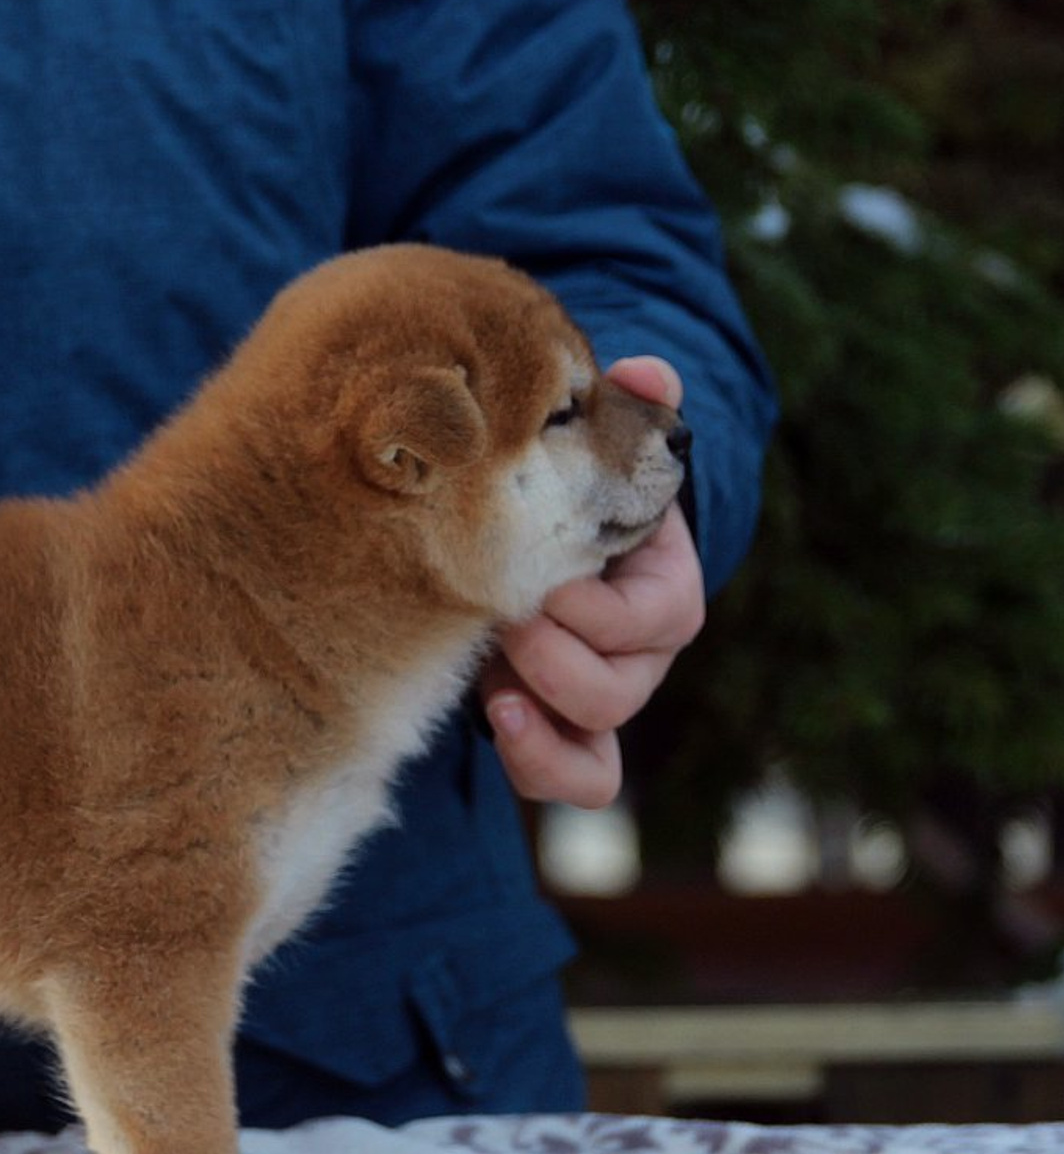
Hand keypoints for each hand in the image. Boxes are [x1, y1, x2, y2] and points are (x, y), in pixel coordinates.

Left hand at [480, 356, 703, 808]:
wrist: (532, 544)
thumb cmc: (568, 495)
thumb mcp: (595, 450)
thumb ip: (623, 411)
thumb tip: (646, 372)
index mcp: (661, 589)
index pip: (656, 619)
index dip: (594, 609)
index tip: (539, 576)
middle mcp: (640, 659)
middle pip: (618, 690)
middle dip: (553, 657)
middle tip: (502, 615)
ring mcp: (601, 704)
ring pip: (597, 749)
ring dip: (540, 716)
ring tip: (492, 679)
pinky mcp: (561, 736)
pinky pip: (572, 780)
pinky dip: (535, 760)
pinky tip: (491, 716)